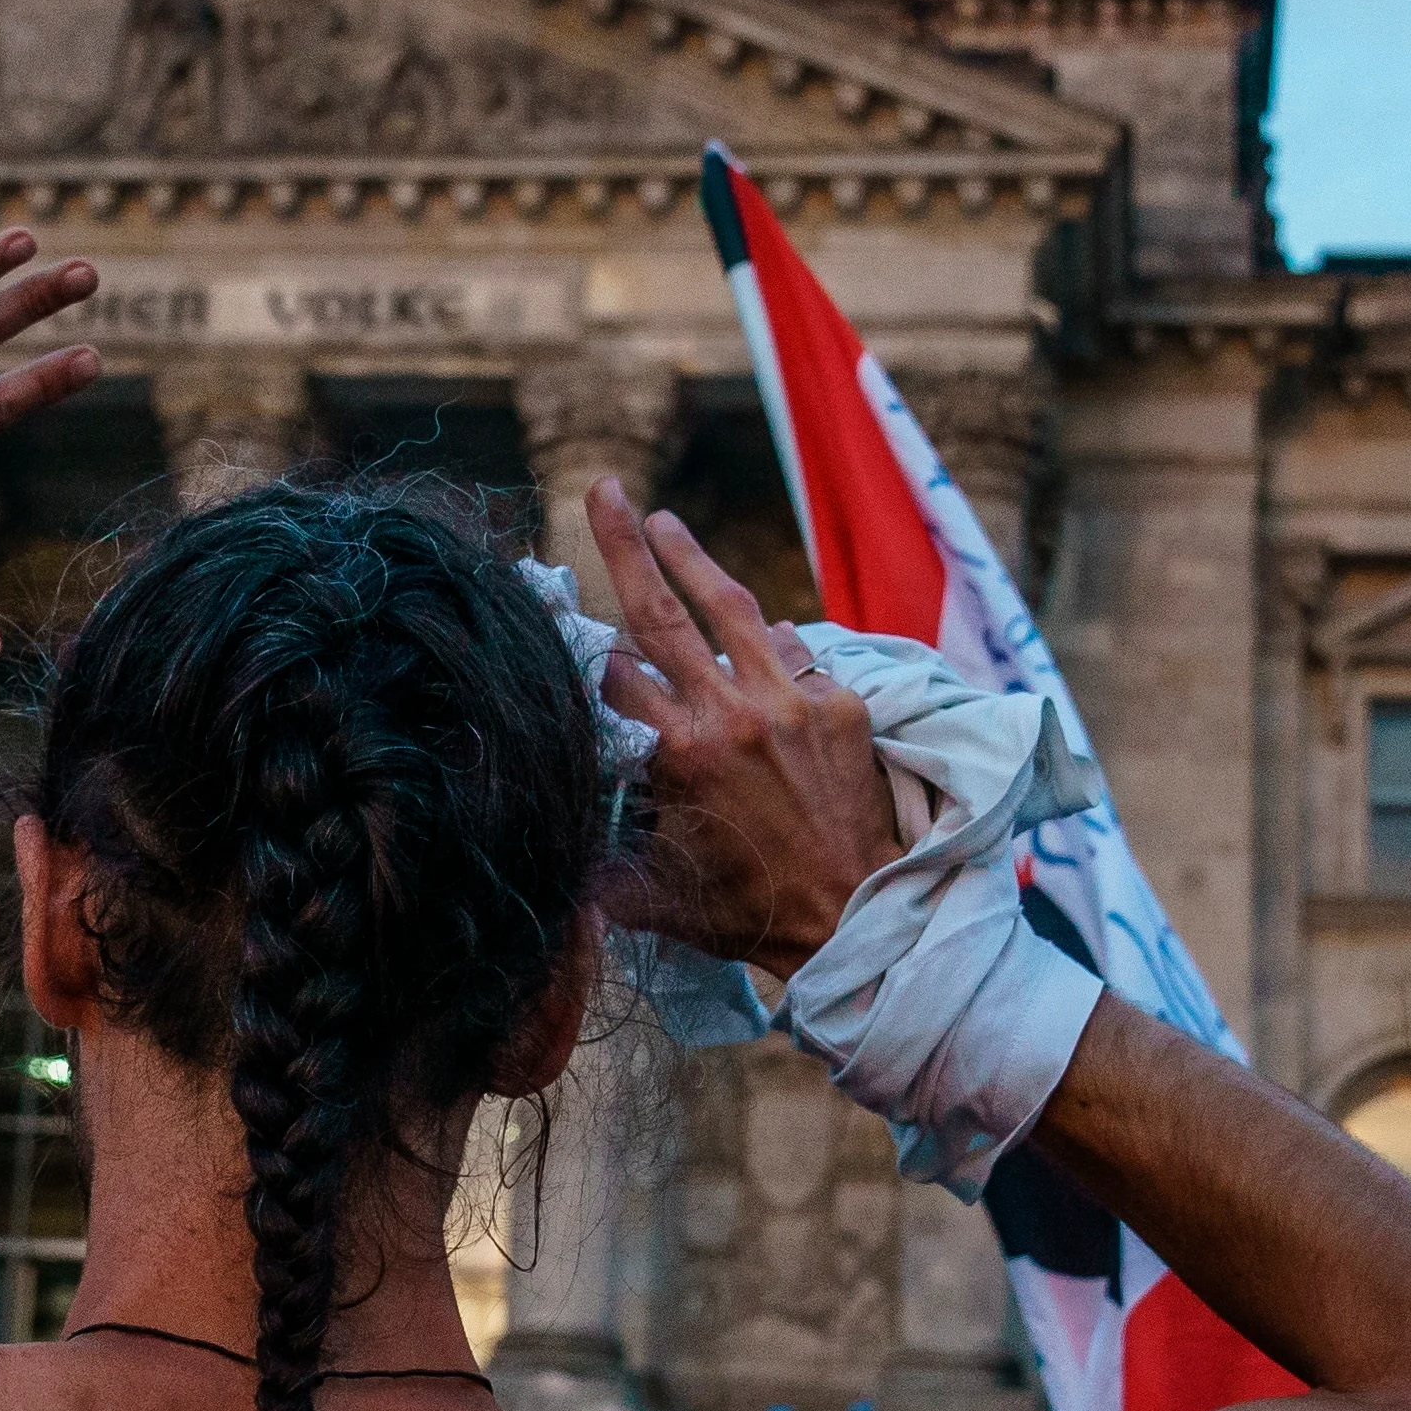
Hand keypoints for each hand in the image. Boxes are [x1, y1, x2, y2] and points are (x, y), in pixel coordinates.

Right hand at [582, 477, 897, 978]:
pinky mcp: (842, 705)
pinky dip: (769, 642)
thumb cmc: (747, 914)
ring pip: (732, 609)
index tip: (569, 620)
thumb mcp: (653, 891)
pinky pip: (794, 654)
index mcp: (676, 757)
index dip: (587, 646)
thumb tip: (555, 829)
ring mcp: (791, 703)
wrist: (855, 921)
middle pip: (659, 610)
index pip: (614, 673)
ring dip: (693, 558)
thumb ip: (603, 851)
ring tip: (664, 521)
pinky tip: (754, 632)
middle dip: (624, 543)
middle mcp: (730, 715)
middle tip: (603, 489)